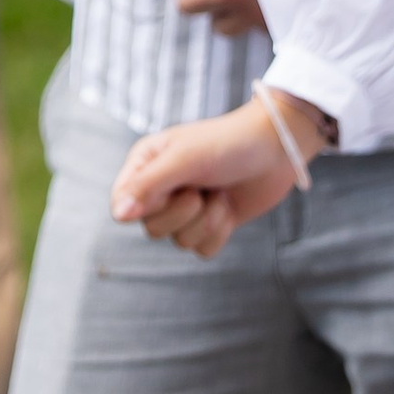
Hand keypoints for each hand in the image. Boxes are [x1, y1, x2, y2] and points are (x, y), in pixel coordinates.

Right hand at [110, 95, 319, 257]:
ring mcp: (186, 208)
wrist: (276, 148)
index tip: (170, 193)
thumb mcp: (184, 159)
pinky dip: (219, 231)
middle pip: (152, 229)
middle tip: (200, 188)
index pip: (122, 202)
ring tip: (219, 192)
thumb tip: (118, 215)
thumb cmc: (228, 143)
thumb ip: (148, 185)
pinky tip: (228, 207)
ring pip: (180, 242)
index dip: (144, 207)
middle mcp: (162, 188)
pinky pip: (202, 250)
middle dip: (183, 213)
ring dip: (206, 220)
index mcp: (146, 164)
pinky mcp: (209, 224)